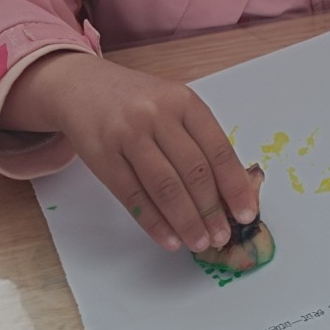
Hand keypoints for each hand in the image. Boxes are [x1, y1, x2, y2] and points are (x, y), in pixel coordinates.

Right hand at [3, 52, 257, 251]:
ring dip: (186, 221)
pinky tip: (169, 239)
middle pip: (193, 171)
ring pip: (165, 187)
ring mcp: (128, 135)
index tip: (246, 213)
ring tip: (200, 242)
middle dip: (212, 211)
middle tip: (222, 236)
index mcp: (184, 101)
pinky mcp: (103, 157)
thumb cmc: (138, 101)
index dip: (234, 186)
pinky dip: (154, 223)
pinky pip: (133, 197)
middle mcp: (157, 115)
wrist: (83, 87)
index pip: (218, 149)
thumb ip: (199, 139)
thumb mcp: (173, 104)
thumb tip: (230, 190)